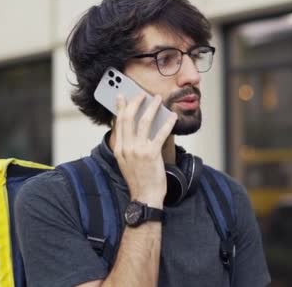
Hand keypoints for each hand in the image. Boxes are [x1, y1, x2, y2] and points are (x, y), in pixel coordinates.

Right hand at [112, 93, 177, 207]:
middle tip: (142, 94)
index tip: (122, 97)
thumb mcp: (126, 162)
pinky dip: (167, 123)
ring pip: (144, 122)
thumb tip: (133, 129)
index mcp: (119, 149)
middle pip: (129, 118)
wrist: (145, 197)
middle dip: (136, 103)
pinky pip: (160, 134)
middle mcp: (126, 148)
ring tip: (158, 99)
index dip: (121, 108)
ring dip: (152, 108)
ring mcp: (138, 151)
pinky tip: (172, 117)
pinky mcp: (151, 155)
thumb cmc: (139, 180)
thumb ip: (127, 145)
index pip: (118, 123)